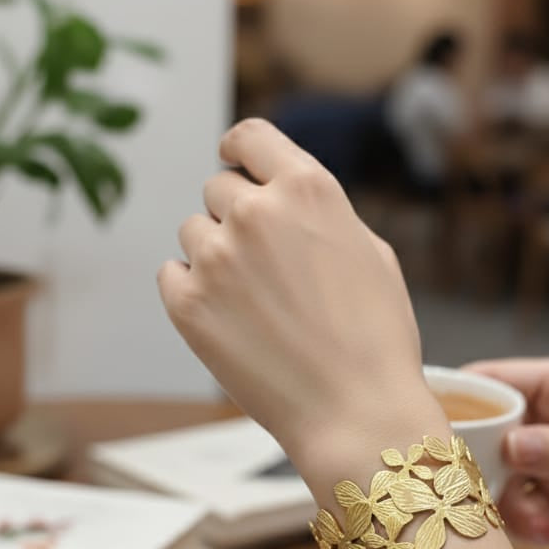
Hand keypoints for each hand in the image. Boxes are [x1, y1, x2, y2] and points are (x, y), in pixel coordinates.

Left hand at [158, 120, 439, 480]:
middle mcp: (256, 212)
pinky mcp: (186, 303)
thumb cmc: (376, 336)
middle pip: (219, 186)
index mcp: (307, 188)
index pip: (250, 136)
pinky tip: (232, 319)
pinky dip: (195, 290)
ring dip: (216, 252)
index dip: (240, 149)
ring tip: (256, 300)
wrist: (356, 412)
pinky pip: (173, 273)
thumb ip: (317, 210)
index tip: (235, 161)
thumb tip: (282, 196)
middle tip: (266, 262)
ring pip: (194, 231)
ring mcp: (216, 257)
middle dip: (237, 214)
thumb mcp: (369, 250)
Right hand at [466, 357, 548, 548]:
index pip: (496, 380)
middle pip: (488, 430)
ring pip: (500, 473)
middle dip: (479, 462)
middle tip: (472, 490)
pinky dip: (525, 521)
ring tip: (535, 522)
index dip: (461, 397)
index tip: (430, 424)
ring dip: (507, 501)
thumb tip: (509, 446)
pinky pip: (521, 504)